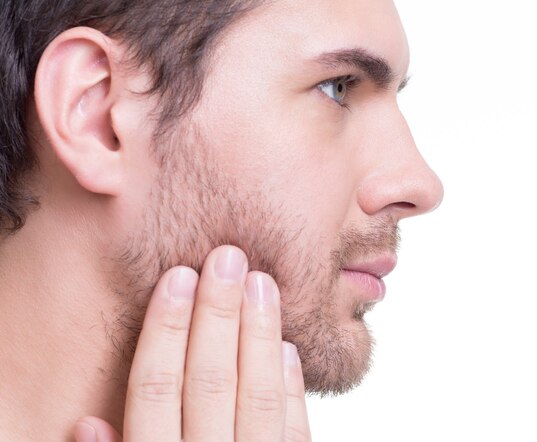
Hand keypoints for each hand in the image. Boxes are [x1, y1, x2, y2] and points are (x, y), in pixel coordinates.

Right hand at [74, 245, 310, 440]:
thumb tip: (85, 421)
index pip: (157, 389)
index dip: (168, 329)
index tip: (179, 277)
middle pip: (210, 383)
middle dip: (218, 316)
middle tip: (229, 258)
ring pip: (258, 399)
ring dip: (260, 338)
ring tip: (263, 283)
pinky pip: (295, 435)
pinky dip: (293, 390)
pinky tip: (289, 348)